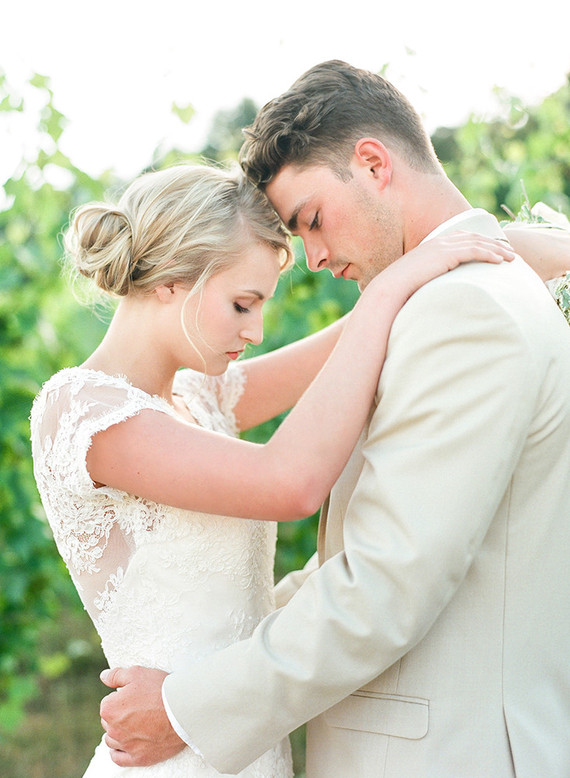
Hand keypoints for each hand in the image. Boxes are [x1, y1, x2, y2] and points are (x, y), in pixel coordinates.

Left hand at [99, 666, 185, 766]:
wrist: (183, 709)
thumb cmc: (160, 689)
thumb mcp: (137, 673)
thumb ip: (116, 675)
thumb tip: (103, 677)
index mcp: (110, 709)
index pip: (108, 702)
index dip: (121, 697)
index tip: (135, 695)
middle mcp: (113, 730)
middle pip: (109, 722)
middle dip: (119, 715)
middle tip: (137, 707)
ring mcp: (126, 746)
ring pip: (112, 740)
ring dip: (118, 732)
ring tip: (133, 724)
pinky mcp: (138, 758)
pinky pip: (119, 758)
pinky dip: (119, 752)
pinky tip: (124, 745)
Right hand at [374, 231, 515, 302]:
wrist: (391, 287)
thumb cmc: (401, 288)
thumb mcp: (418, 279)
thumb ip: (430, 278)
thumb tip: (437, 290)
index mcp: (434, 245)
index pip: (463, 237)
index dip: (481, 241)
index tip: (494, 248)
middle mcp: (440, 241)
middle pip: (475, 237)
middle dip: (494, 243)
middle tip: (510, 251)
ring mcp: (443, 246)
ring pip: (478, 243)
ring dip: (497, 249)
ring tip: (512, 258)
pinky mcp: (447, 255)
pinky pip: (474, 251)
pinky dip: (489, 254)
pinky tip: (500, 261)